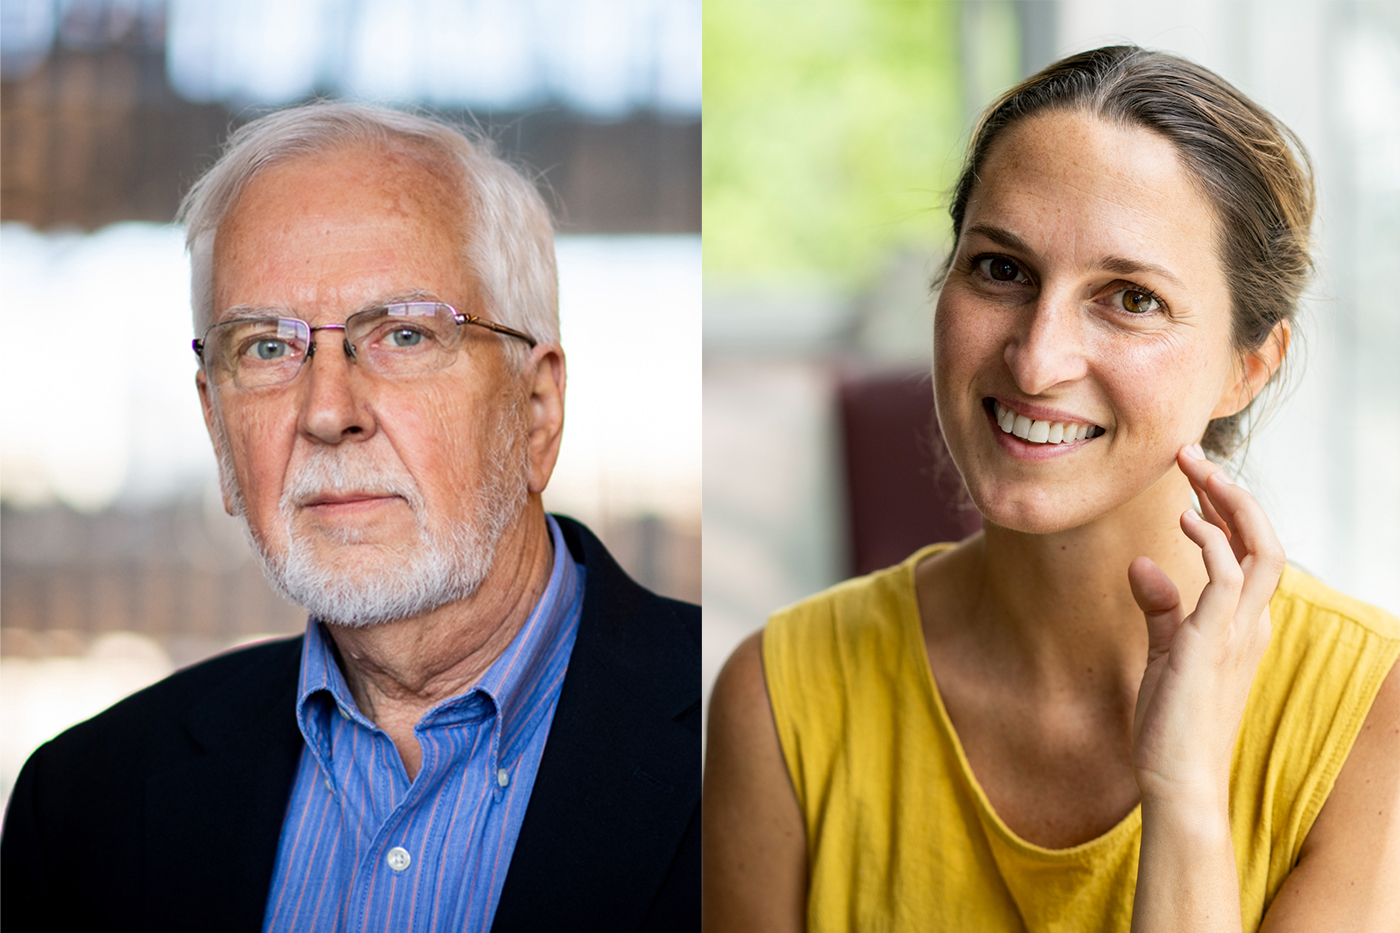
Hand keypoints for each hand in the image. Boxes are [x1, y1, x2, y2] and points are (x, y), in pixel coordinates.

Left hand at [1127, 443, 1284, 807]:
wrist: (1175, 780)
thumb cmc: (1171, 724)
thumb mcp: (1165, 654)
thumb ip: (1160, 609)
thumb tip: (1144, 565)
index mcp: (1243, 624)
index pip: (1251, 552)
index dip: (1227, 511)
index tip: (1192, 482)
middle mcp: (1251, 623)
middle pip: (1264, 539)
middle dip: (1232, 492)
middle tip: (1189, 455)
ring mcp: (1238, 632)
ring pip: (1261, 548)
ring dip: (1228, 502)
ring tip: (1192, 470)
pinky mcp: (1215, 642)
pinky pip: (1228, 577)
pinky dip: (1213, 542)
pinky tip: (1186, 521)